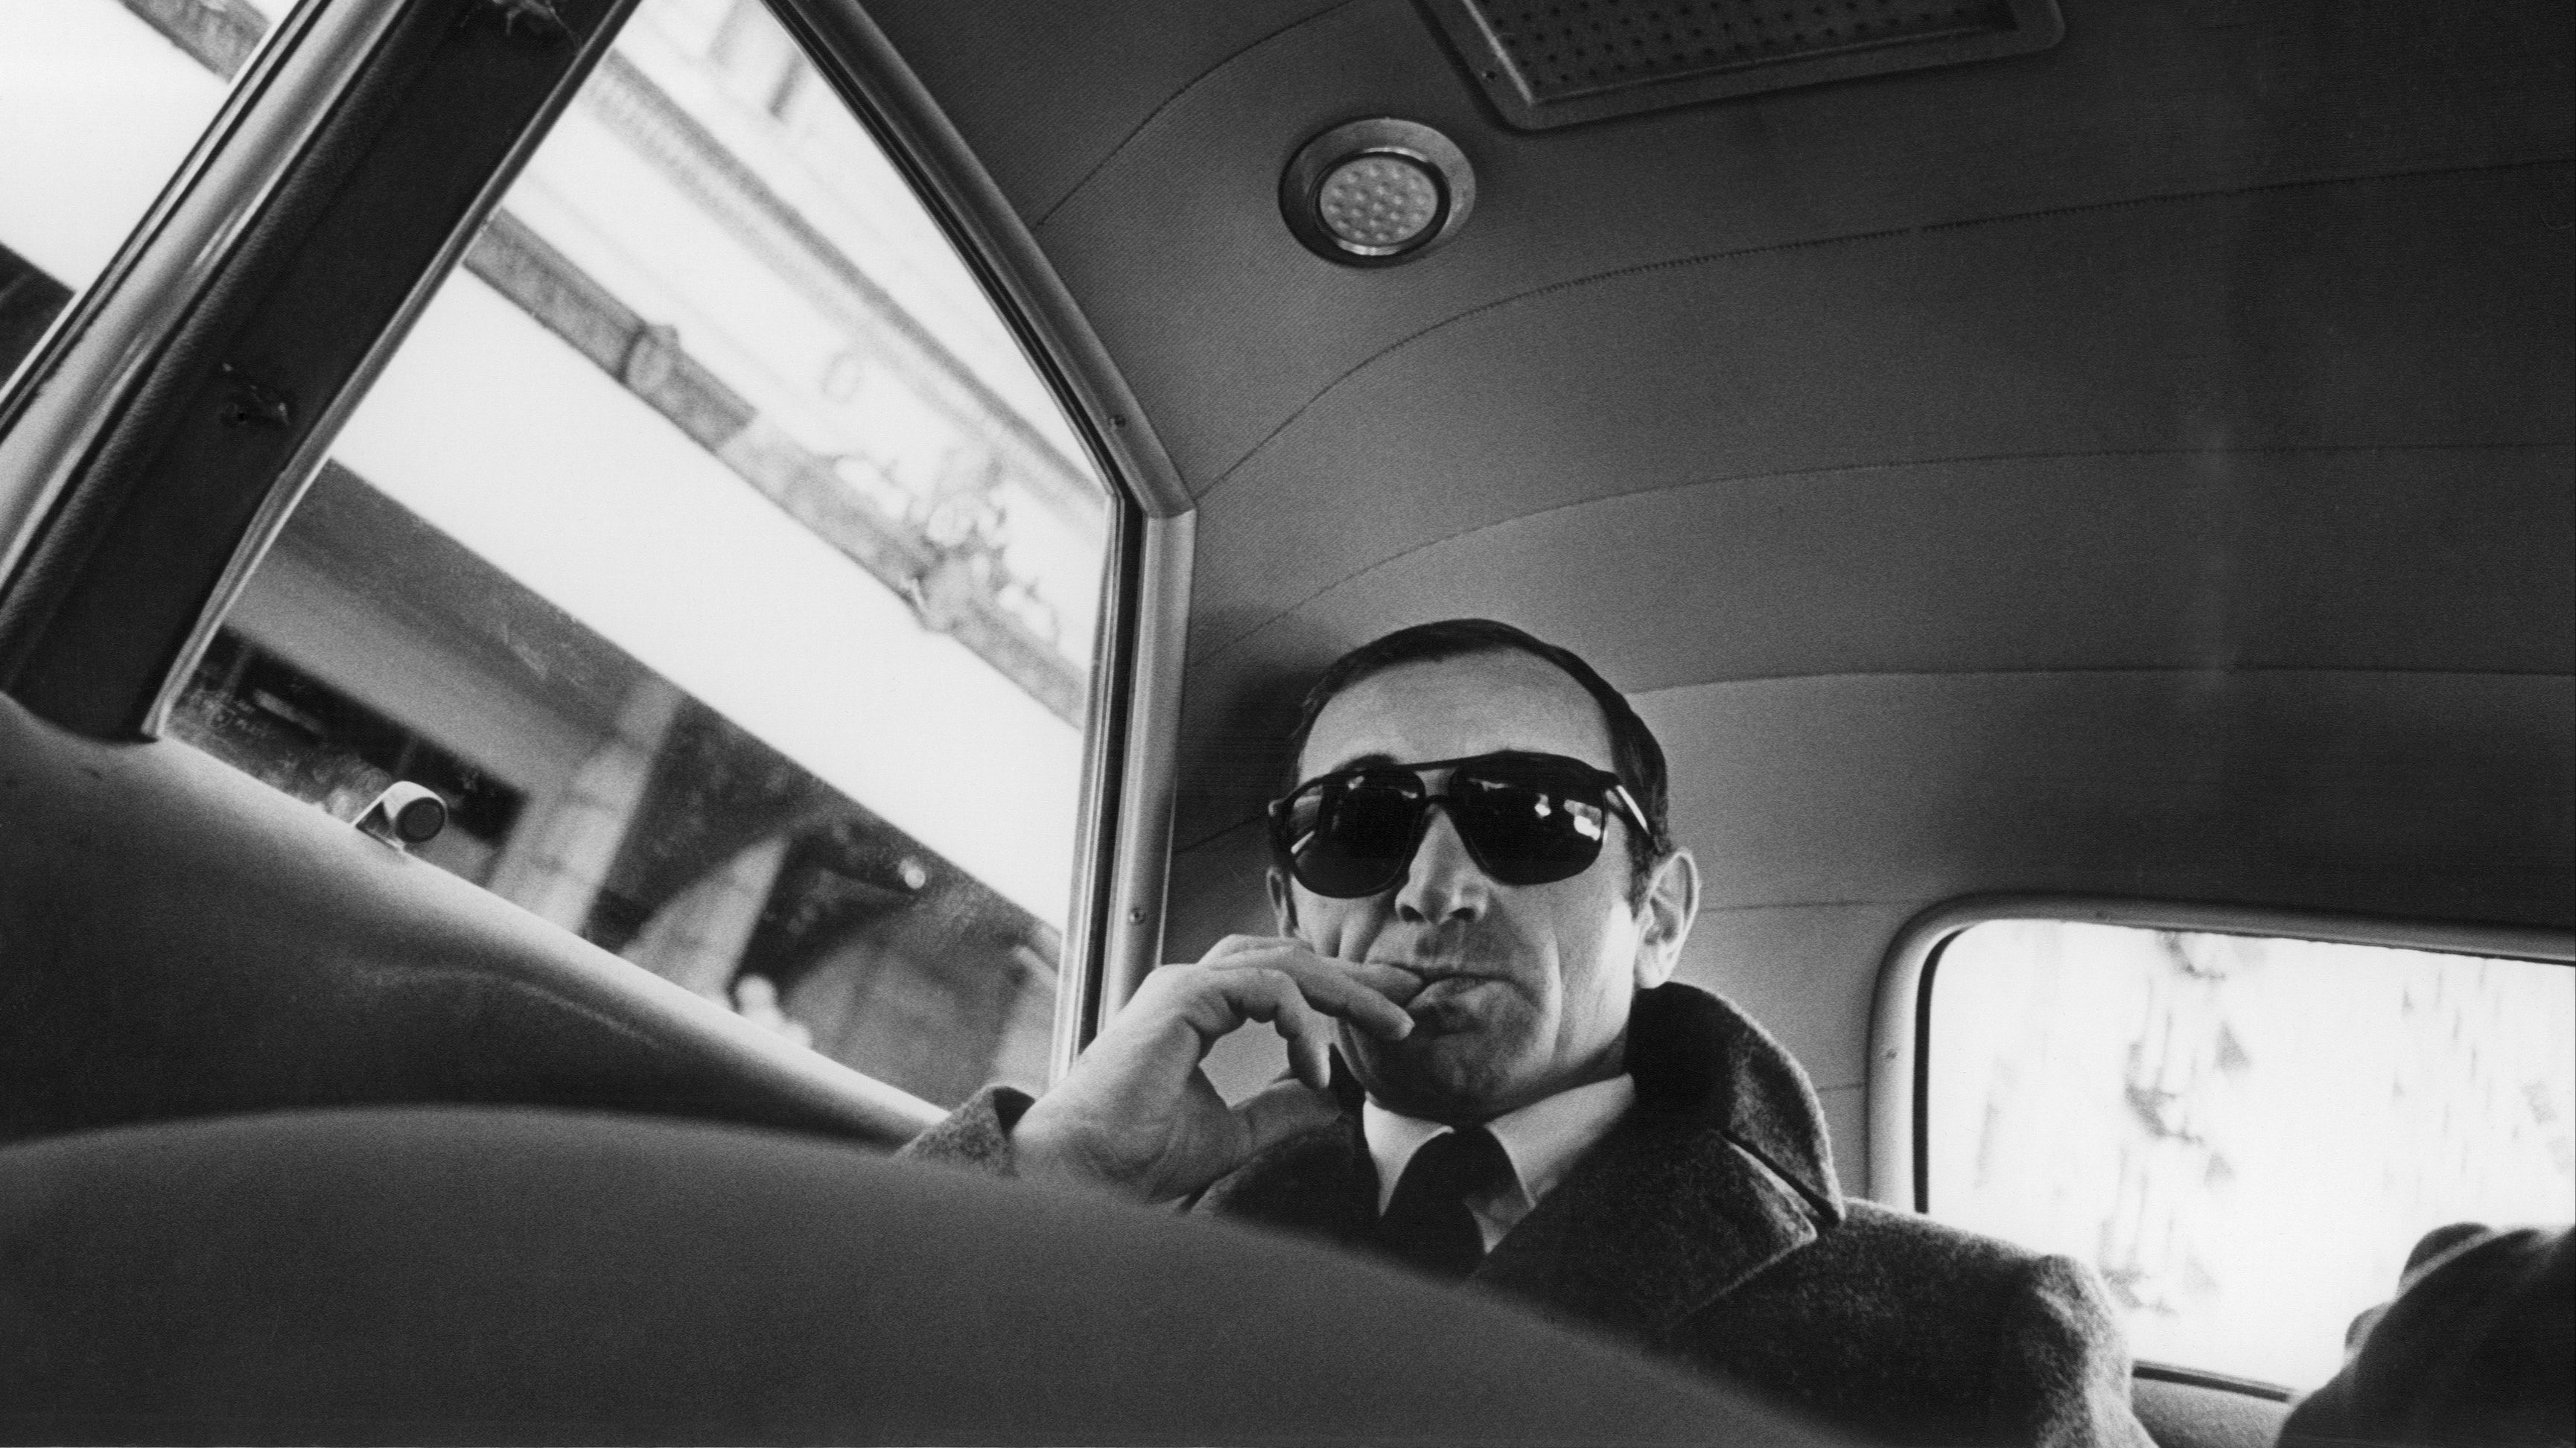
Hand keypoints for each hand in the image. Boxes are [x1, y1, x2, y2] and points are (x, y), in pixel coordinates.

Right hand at [1012, 935, 1420, 1203]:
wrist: (1083, 1170)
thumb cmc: (1135, 1154)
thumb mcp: (1232, 1132)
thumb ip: (1279, 1108)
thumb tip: (1331, 1097)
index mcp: (1197, 1009)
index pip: (1282, 979)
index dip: (1340, 992)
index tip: (1388, 1015)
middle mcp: (1191, 987)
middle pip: (1292, 957)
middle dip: (1357, 976)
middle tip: (1410, 995)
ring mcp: (1185, 986)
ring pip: (1286, 963)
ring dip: (1347, 992)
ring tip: (1388, 1025)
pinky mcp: (1183, 997)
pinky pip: (1266, 987)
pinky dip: (1302, 1023)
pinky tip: (1317, 1068)